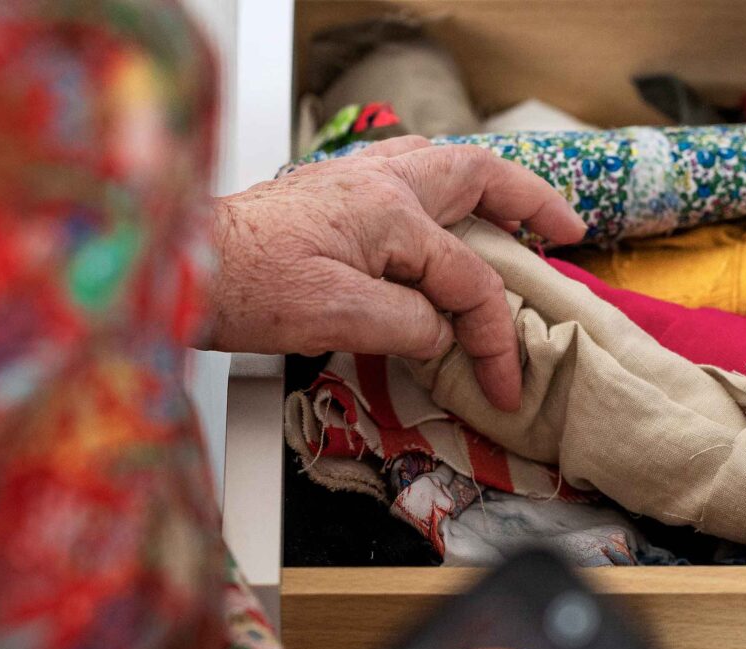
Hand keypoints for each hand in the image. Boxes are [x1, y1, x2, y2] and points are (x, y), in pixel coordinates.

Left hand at [210, 137, 584, 410]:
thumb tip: (444, 335)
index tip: (504, 383)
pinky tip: (443, 221)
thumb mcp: (338, 317)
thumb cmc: (244, 287)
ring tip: (518, 219)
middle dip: (531, 203)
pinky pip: (409, 182)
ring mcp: (355, 181)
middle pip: (478, 176)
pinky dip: (443, 198)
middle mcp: (379, 180)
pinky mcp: (334, 197)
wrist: (180, 267)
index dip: (494, 337)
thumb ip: (408, 325)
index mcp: (389, 208)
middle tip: (565, 231)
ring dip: (490, 190)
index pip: (467, 278)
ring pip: (444, 168)